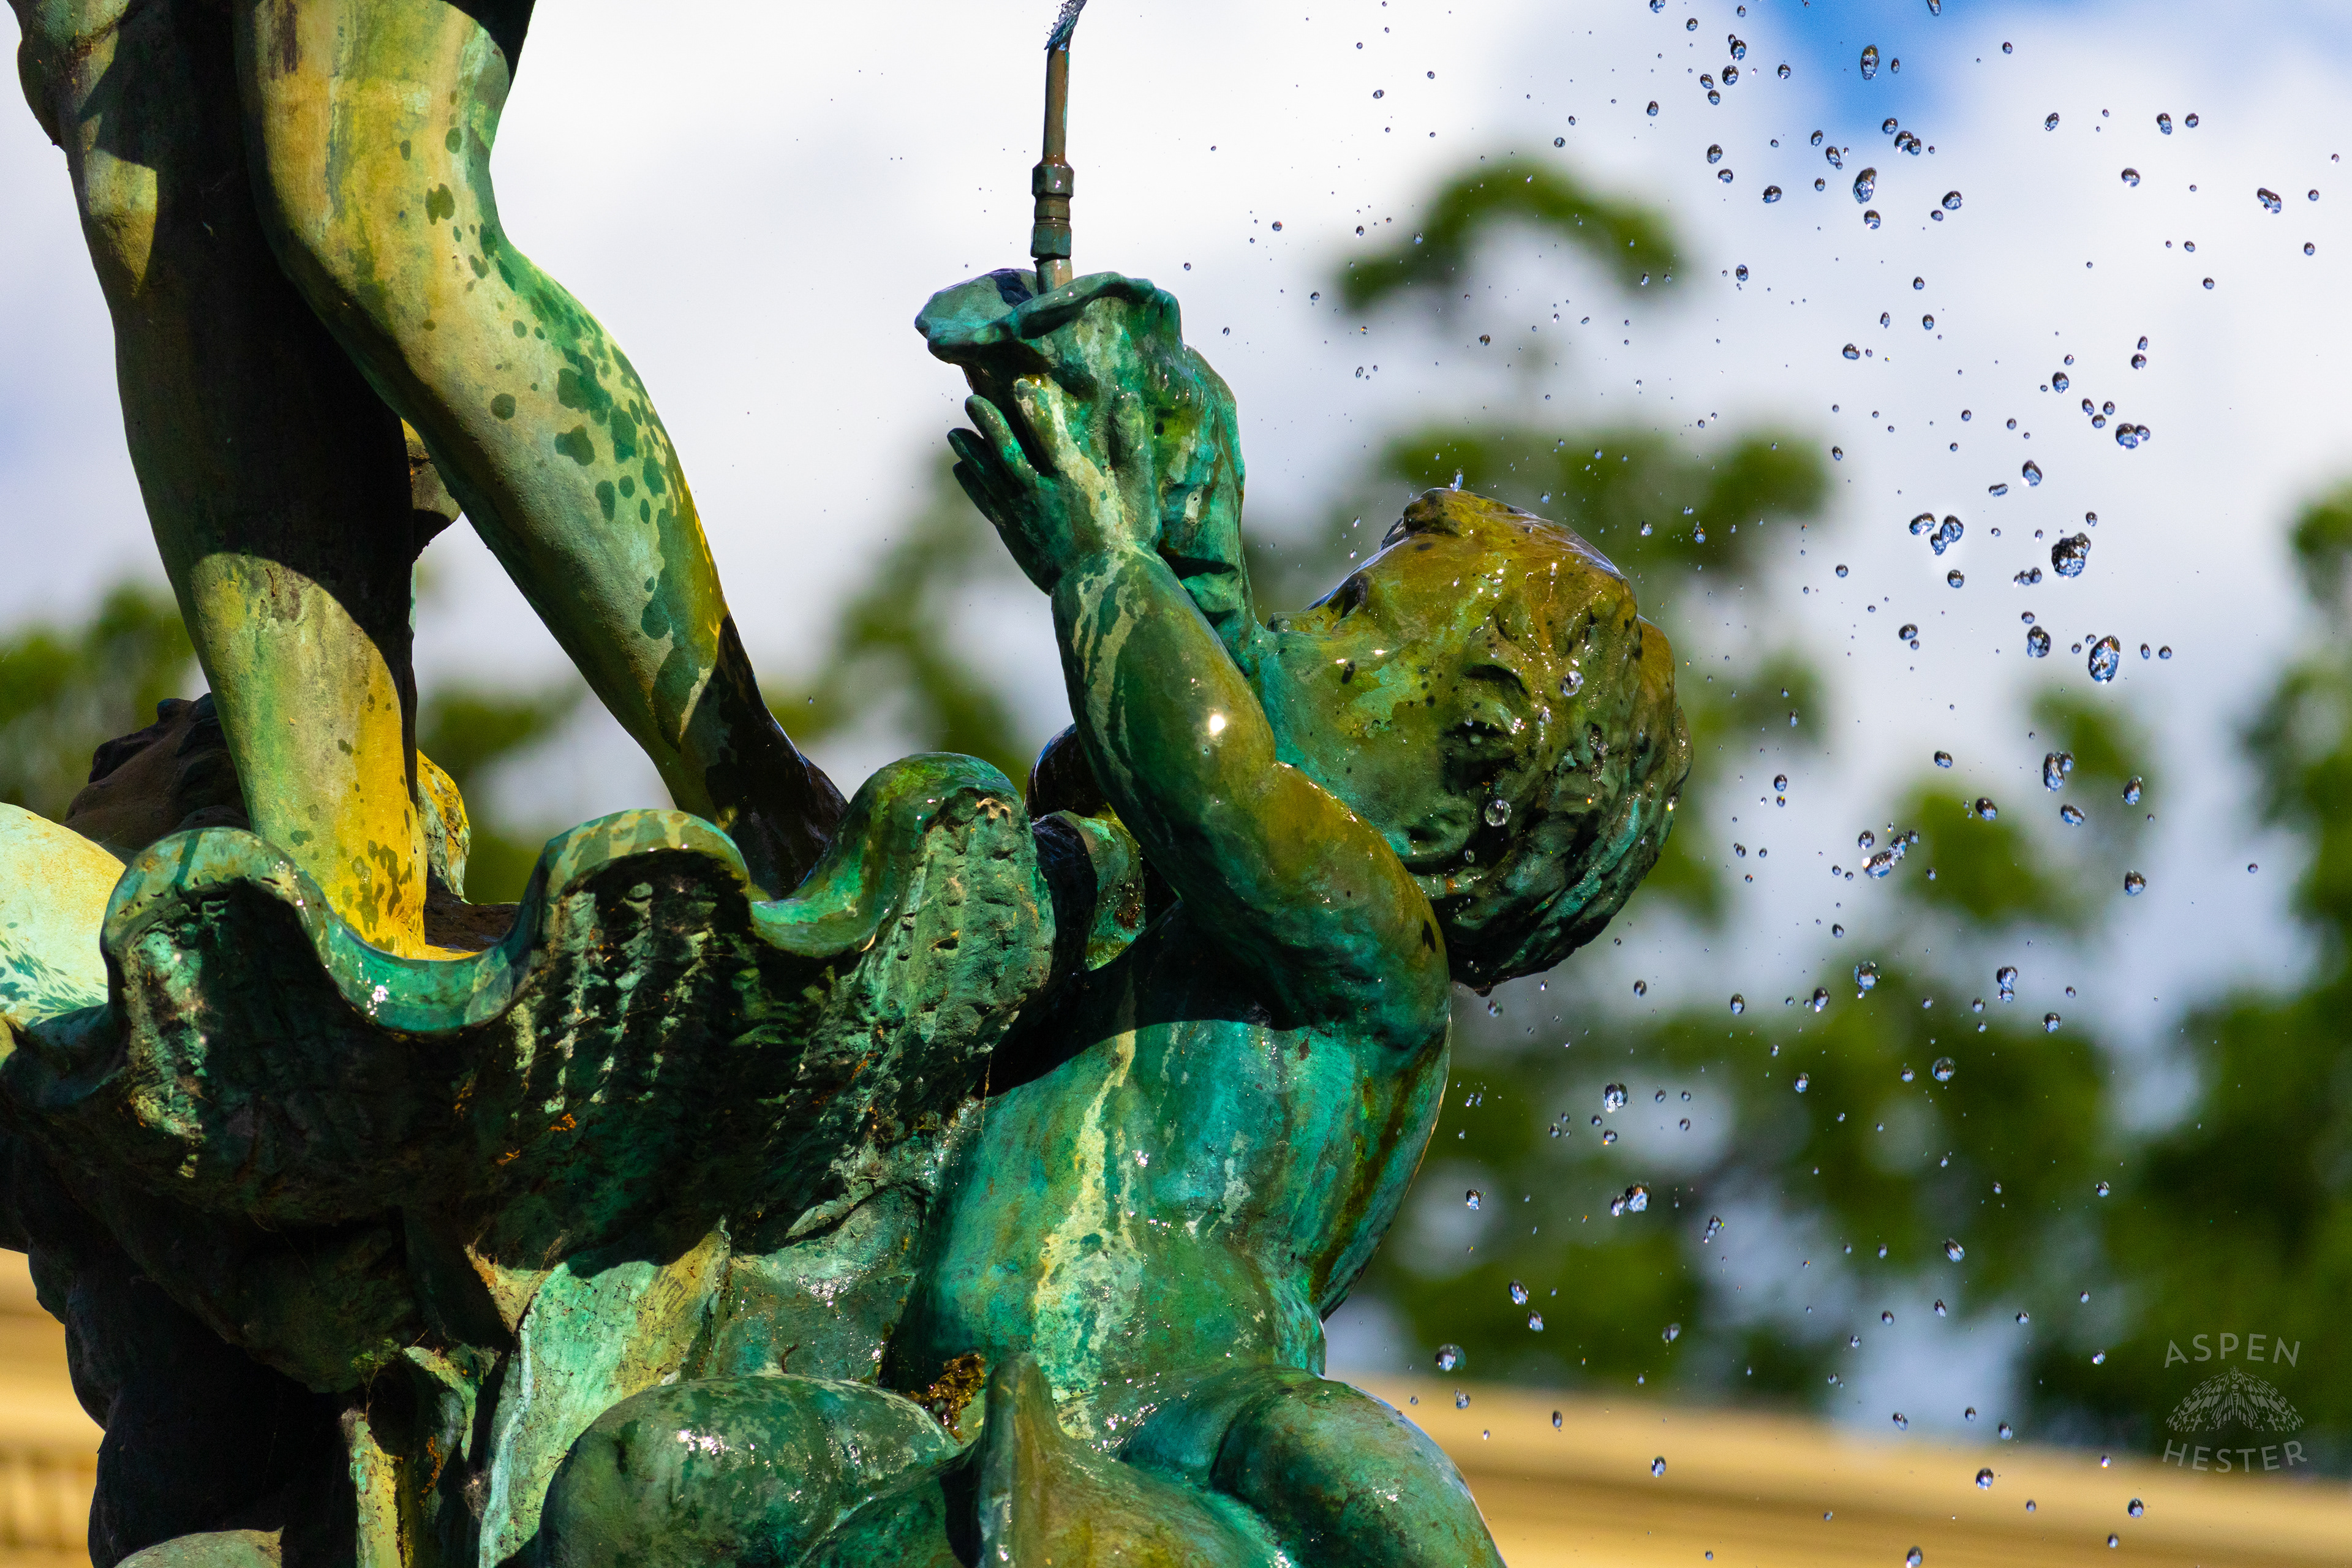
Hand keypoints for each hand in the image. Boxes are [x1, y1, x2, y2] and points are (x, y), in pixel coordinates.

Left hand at [948, 376, 1159, 594]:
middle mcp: (1041, 491)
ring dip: (971, 452)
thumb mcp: (1139, 489)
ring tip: (954, 433)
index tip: (1019, 383)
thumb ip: (1132, 443)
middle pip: (1007, 449)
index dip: (1033, 406)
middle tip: (971, 400)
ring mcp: (1023, 514)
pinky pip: (987, 504)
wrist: (1103, 589)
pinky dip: (972, 485)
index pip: (1048, 431)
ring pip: (989, 475)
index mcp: (1073, 476)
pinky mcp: (1014, 533)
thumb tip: (1128, 398)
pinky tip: (961, 470)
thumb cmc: (1129, 539)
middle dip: (989, 423)